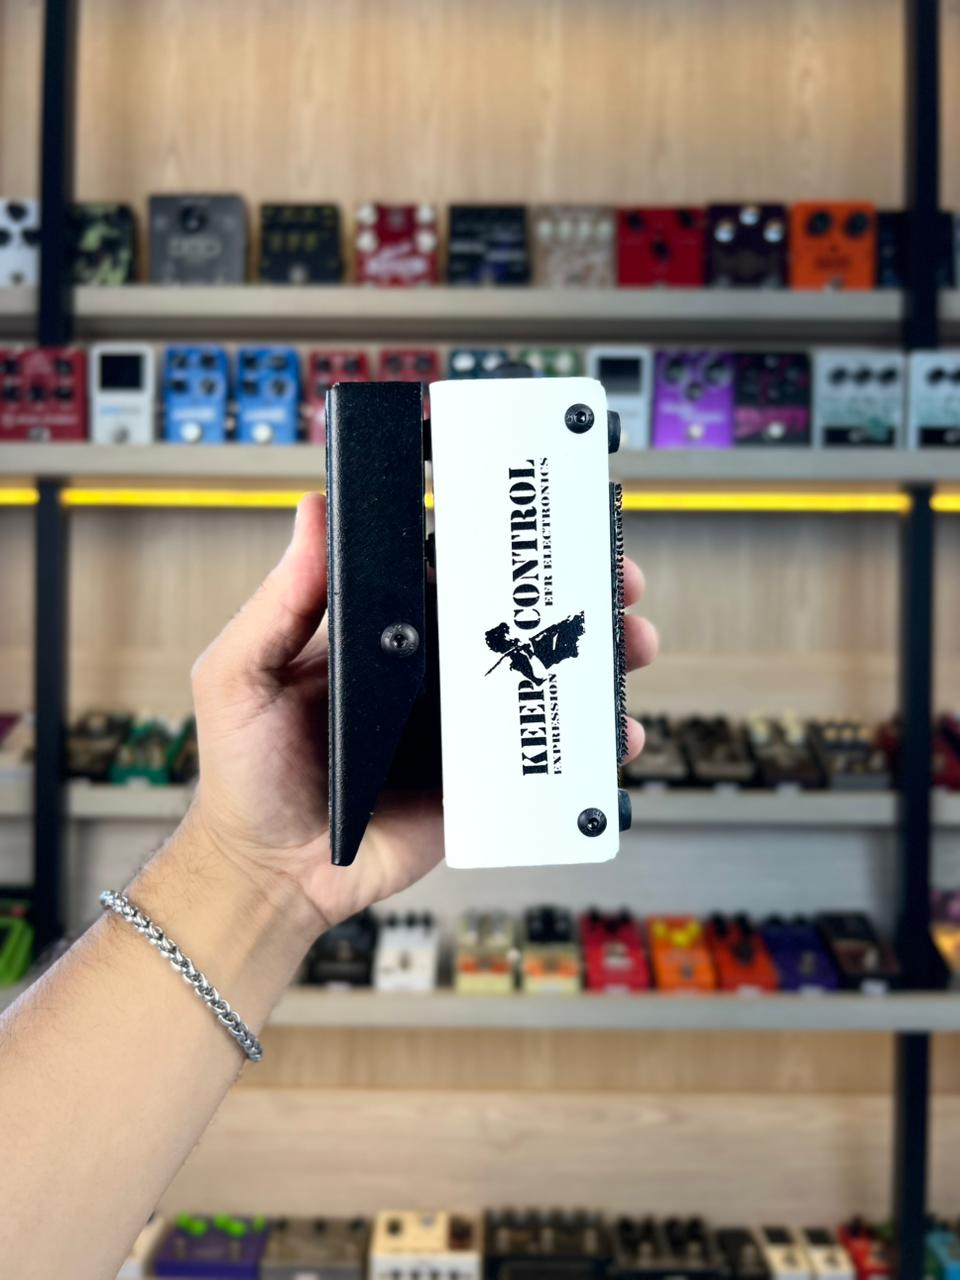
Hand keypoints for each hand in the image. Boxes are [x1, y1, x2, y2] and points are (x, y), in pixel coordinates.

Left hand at [188, 493, 658, 929]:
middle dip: (576, 593)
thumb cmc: (246, 773)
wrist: (272, 875)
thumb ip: (280, 601)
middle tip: (615, 579)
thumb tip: (312, 513)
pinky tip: (615, 732)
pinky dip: (589, 744)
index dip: (503, 545)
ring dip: (598, 657)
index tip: (542, 519)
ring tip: (633, 642)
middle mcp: (431, 673)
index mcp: (383, 635)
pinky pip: (543, 755)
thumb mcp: (242, 674)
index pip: (452, 570)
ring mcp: (462, 728)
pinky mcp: (481, 783)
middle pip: (516, 619)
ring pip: (542, 680)